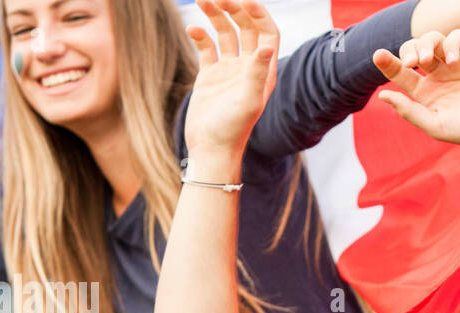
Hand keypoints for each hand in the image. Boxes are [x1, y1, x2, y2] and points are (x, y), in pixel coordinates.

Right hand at [184, 0, 279, 172]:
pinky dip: (200, 35)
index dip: (259, 14)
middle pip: (246, 28)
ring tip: (202, 1)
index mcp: (264, 72)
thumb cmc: (232, 130)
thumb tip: (267, 48)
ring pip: (225, 33)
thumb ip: (256, 73)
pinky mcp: (210, 76)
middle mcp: (248, 68)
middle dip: (234, 9)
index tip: (243, 1)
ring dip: (216, 16)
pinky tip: (192, 29)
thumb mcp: (247, 102)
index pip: (267, 33)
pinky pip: (206, 47)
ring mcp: (229, 71)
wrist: (211, 150)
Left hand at [372, 30, 459, 153]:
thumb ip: (409, 111)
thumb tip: (382, 96)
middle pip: (415, 50)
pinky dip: (451, 43)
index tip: (378, 55)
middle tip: (413, 62)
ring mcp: (457, 63)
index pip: (401, 73)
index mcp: (426, 93)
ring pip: (434, 39)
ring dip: (426, 43)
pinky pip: (458, 37)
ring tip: (429, 60)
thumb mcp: (435, 125)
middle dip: (409, 50)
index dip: (388, 63)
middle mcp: (439, 76)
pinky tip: (453, 60)